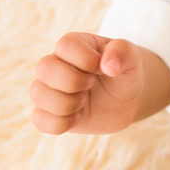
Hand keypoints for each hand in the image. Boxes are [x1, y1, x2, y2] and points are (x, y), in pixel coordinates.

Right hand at [30, 32, 145, 134]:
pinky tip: (77, 117)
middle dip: (73, 81)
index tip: (103, 68)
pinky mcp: (49, 113)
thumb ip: (122, 52)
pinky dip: (61, 123)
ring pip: (38, 93)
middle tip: (92, 84)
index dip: (85, 60)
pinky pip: (39, 120)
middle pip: (44, 67)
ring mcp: (51, 89)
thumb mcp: (131, 58)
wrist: (126, 100)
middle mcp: (57, 64)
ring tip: (84, 101)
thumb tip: (107, 64)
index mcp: (75, 45)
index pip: (65, 45)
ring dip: (67, 103)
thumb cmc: (124, 73)